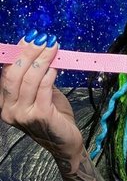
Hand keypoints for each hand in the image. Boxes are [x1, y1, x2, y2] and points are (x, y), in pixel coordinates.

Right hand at [0, 30, 83, 158]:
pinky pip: (43, 88)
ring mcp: (23, 115)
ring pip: (29, 79)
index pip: (6, 73)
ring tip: (52, 47)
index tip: (29, 38)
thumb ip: (36, 77)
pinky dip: (49, 74)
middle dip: (28, 53)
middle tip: (42, 39)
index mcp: (4, 103)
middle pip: (14, 74)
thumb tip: (39, 49)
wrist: (66, 143)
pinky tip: (55, 66)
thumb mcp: (40, 94)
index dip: (17, 53)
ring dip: (42, 60)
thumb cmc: (54, 117)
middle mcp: (9, 110)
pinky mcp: (40, 116)